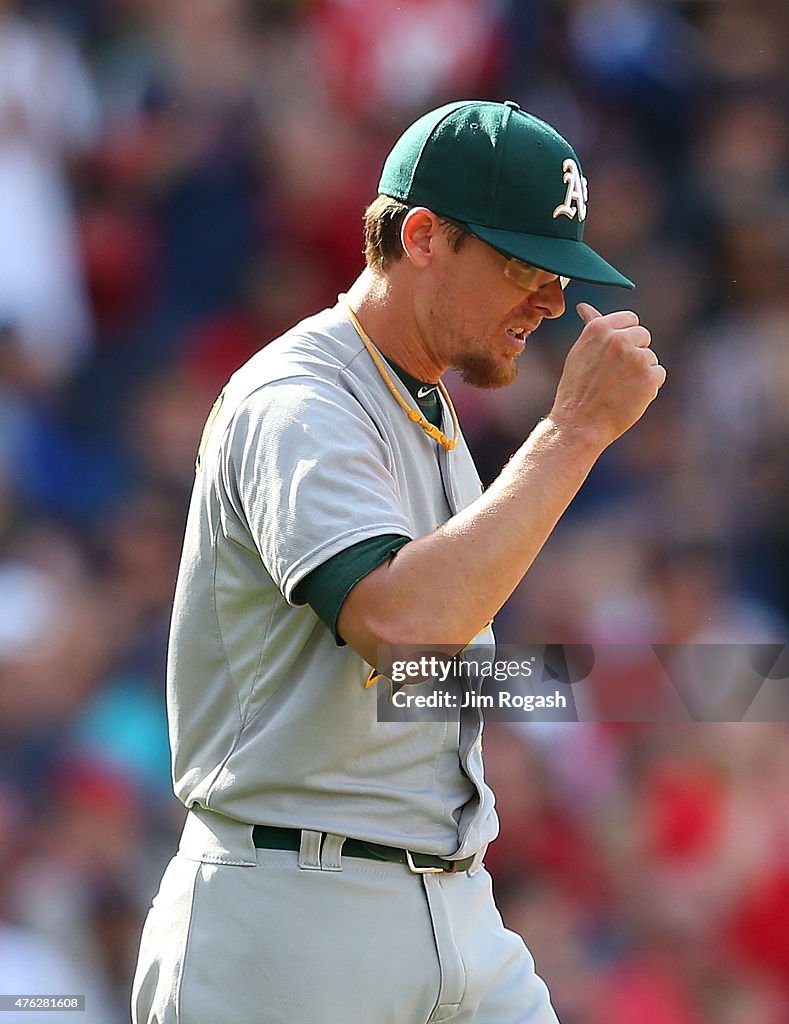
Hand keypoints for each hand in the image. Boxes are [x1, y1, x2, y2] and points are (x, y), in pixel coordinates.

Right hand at [549, 302, 665, 448]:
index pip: (630, 319)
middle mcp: (619, 338)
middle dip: (634, 353)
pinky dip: (648, 387)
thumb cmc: (577, 390)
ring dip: (640, 372)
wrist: (579, 424)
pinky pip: (659, 374)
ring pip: (651, 357)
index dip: (625, 338)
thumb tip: (584, 306)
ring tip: (618, 389)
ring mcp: (636, 357)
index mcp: (599, 328)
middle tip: (614, 376)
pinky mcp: (649, 376)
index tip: (615, 355)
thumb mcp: (579, 352)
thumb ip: (590, 328)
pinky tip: (629, 397)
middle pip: (643, 336)